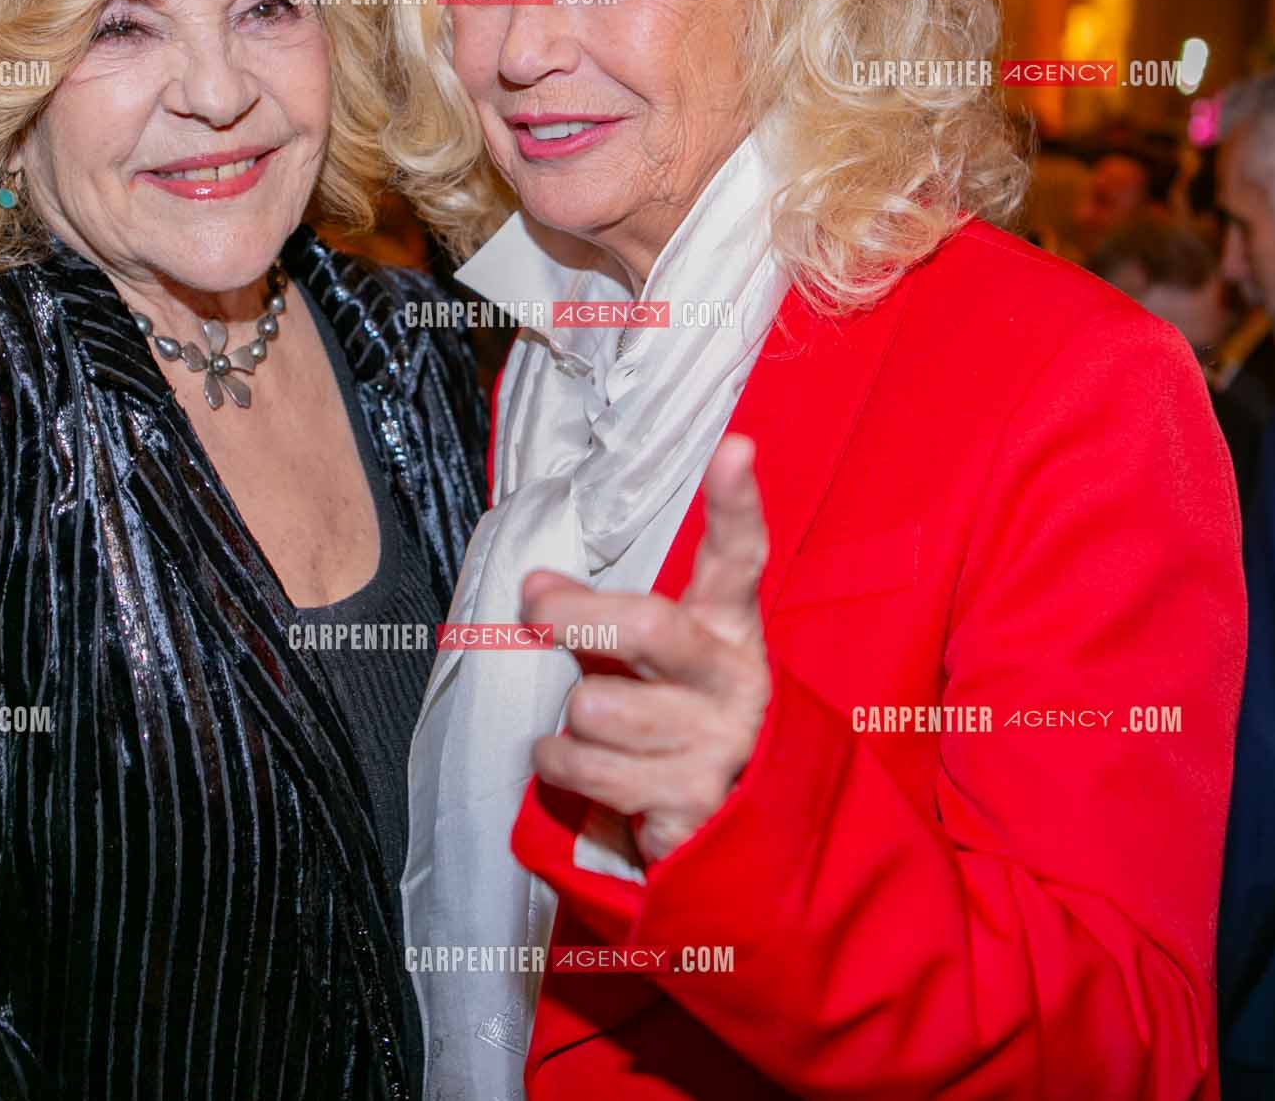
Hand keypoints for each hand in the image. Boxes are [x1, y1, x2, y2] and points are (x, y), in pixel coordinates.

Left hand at [525, 434, 771, 863]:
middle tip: (535, 608)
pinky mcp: (690, 805)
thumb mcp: (646, 655)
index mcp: (729, 629)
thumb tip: (534, 583)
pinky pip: (585, 768)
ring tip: (589, 726)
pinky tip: (581, 763)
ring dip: (566, 719)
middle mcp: (734, 681)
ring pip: (594, 707)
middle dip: (574, 618)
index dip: (736, 504)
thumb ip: (597, 613)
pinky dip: (560, 764)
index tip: (735, 448)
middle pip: (645, 627)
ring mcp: (718, 745)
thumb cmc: (671, 715)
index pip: (740, 557)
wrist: (724, 825)